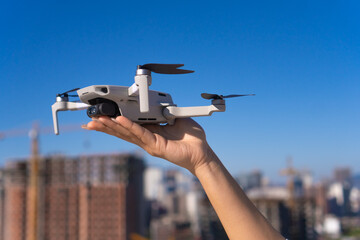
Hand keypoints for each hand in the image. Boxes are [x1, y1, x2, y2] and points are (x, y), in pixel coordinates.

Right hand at [84, 116, 214, 173]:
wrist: (202, 152)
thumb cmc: (191, 137)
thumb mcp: (175, 118)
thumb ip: (164, 111)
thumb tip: (156, 102)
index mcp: (150, 130)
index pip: (128, 125)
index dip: (115, 121)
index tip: (102, 115)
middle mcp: (147, 138)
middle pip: (122, 131)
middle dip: (105, 126)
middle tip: (89, 121)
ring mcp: (150, 143)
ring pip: (127, 133)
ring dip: (111, 126)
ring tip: (96, 122)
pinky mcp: (155, 146)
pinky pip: (140, 134)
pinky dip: (129, 127)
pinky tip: (118, 121)